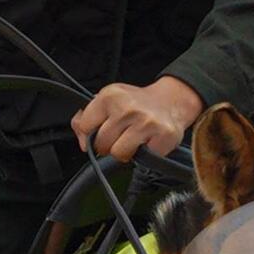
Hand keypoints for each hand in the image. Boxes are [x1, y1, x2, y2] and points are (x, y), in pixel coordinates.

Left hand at [71, 74, 203, 164]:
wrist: (172, 101)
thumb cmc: (137, 104)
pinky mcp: (162, 135)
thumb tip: (81, 139)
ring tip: (133, 141)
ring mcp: (145, 121)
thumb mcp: (110, 101)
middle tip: (121, 137)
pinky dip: (144, 154)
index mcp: (110, 95)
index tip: (98, 134)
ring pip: (118, 153)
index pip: (85, 126)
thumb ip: (88, 116)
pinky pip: (141, 158)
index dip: (89, 136)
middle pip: (101, 143)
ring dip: (124, 152)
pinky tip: (147, 142)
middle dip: (108, 145)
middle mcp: (127, 107)